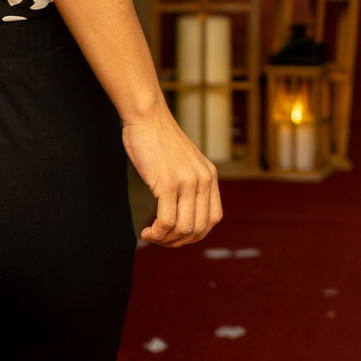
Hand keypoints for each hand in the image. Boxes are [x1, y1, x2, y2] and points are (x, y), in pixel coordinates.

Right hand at [123, 113, 221, 245]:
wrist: (148, 118)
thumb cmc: (158, 141)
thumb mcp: (184, 163)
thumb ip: (189, 183)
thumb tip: (182, 213)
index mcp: (210, 176)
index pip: (213, 218)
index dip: (195, 234)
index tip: (176, 235)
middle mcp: (204, 180)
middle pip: (200, 228)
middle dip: (179, 241)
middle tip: (160, 239)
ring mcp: (188, 182)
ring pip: (185, 228)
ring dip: (167, 240)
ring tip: (152, 235)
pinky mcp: (169, 183)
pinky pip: (167, 220)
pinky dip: (157, 232)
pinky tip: (147, 231)